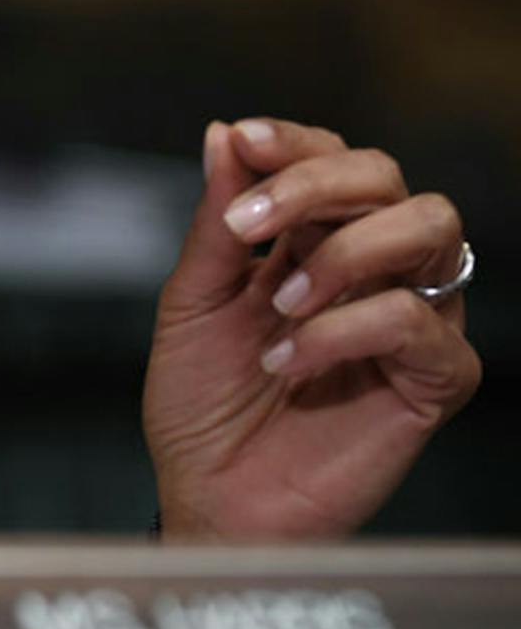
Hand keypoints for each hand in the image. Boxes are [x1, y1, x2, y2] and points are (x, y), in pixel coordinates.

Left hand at [141, 118, 479, 540]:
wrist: (210, 496)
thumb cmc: (202, 405)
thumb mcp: (191, 304)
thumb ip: (215, 225)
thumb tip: (223, 133)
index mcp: (312, 241)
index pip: (332, 158)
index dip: (295, 141)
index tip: (247, 140)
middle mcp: (372, 269)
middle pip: (386, 176)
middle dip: (314, 184)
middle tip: (248, 225)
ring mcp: (411, 317)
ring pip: (430, 227)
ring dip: (342, 250)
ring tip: (278, 303)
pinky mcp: (436, 377)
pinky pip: (419, 319)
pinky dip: (344, 329)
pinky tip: (288, 361)